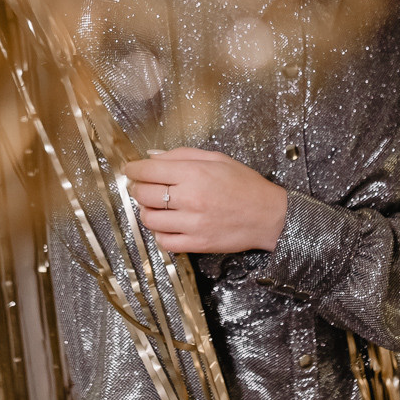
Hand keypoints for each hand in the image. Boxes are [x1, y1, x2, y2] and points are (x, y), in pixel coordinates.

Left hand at [124, 147, 286, 253]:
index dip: (133, 169)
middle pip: (144, 194)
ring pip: (149, 219)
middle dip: (138, 188)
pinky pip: (163, 241)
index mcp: (194, 173)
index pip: (148, 170)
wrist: (268, 215)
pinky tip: (167, 225)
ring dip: (146, 211)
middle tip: (143, 186)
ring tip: (155, 206)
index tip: (131, 170)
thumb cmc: (244, 184)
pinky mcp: (196, 244)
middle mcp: (189, 198)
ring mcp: (192, 224)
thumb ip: (181, 155)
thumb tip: (152, 156)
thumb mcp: (216, 159)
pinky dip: (159, 233)